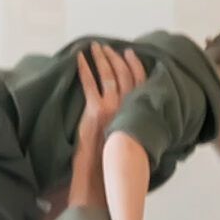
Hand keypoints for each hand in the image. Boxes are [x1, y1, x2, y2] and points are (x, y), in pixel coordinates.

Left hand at [71, 43, 145, 163]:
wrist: (101, 172)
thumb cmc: (113, 158)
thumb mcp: (131, 135)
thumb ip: (133, 119)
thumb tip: (130, 108)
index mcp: (139, 111)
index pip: (141, 81)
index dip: (135, 65)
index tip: (129, 53)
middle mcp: (128, 106)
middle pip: (123, 73)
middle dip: (114, 57)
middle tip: (106, 47)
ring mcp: (112, 107)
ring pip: (108, 75)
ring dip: (101, 58)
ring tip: (94, 48)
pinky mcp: (95, 110)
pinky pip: (89, 83)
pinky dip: (84, 68)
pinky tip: (79, 58)